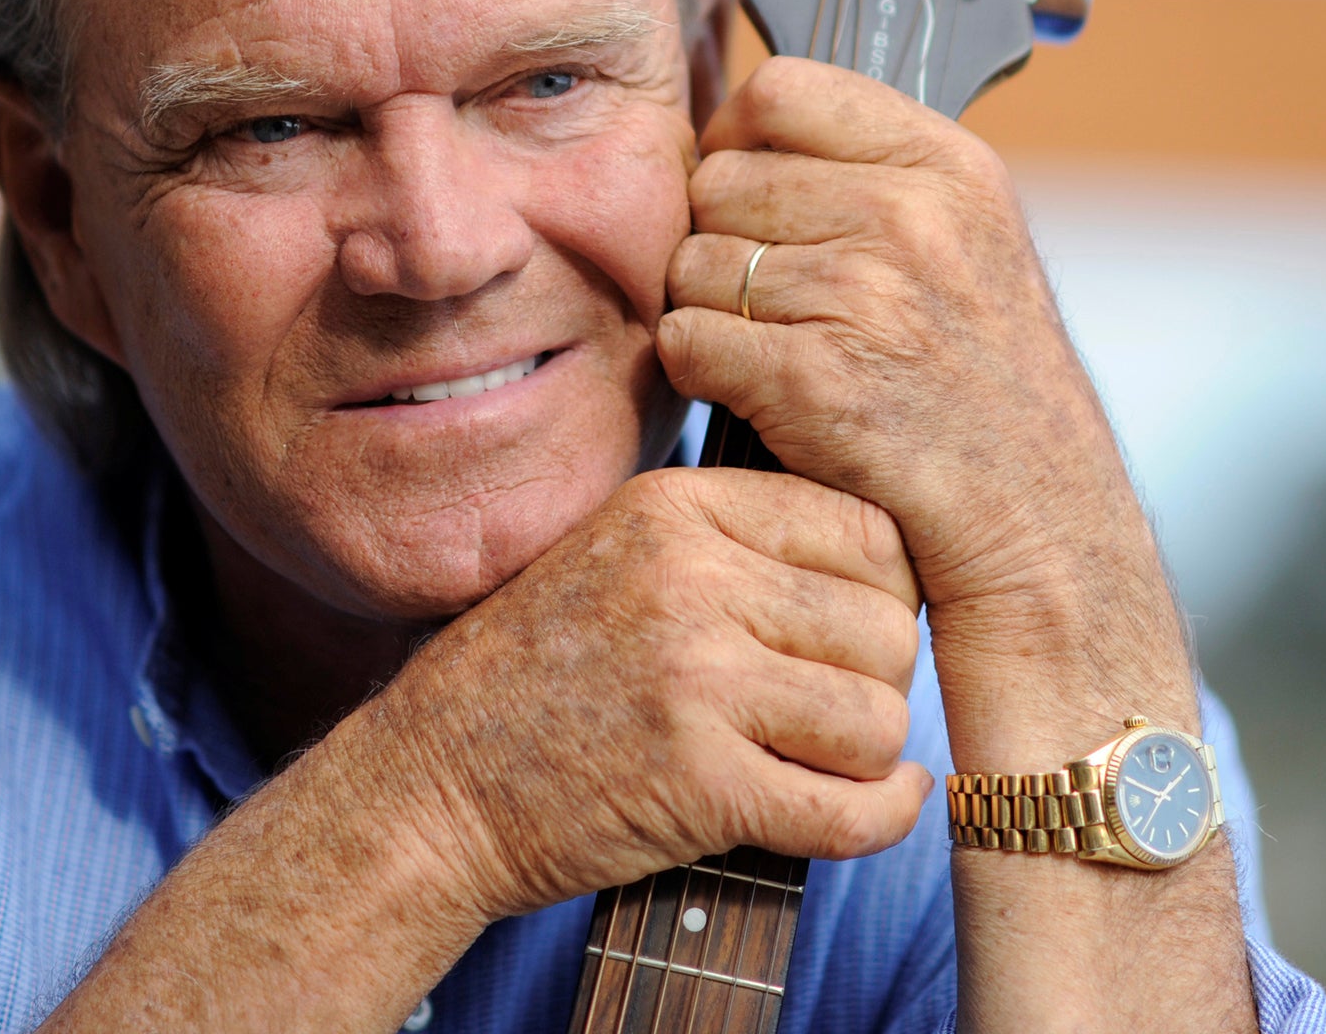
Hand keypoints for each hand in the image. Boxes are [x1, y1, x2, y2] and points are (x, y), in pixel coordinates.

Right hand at [376, 464, 931, 921]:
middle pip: (887, 627)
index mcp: (675, 506)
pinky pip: (853, 809)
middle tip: (828, 708)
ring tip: (816, 758)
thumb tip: (893, 562)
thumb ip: (736, 540)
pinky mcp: (698, 784)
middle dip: (877, 679)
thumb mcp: (621, 554)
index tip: (850, 634)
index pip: (867, 529)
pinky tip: (862, 806)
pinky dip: (877, 819)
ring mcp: (695, 681)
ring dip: (866, 755)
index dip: (885, 591)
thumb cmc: (540, 672)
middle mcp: (690, 579)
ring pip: (879, 719)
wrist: (433, 785)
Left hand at [658, 57, 1148, 626]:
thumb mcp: (967, 239)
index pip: (779, 90)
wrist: (1036, 519)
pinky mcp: (814, 381)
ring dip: (708, 312)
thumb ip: (867, 174)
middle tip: (769, 298)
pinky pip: (685, 340)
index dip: (736, 138)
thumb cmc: (984, 384)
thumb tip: (733, 132)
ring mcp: (862, 297)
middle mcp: (908, 216)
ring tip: (776, 350)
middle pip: (718, 181)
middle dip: (719, 239)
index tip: (745, 186)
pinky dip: (700, 373)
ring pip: (690, 265)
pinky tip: (758, 395)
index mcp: (946, 165)